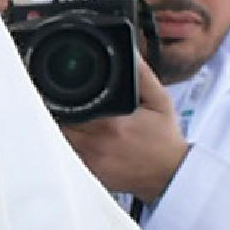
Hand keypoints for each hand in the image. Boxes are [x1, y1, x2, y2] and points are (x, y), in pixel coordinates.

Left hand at [61, 56, 187, 202]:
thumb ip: (143, 75)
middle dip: (59, 107)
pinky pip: (69, 153)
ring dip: (62, 124)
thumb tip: (130, 55)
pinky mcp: (89, 173)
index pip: (71, 103)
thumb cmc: (165, 139)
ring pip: (60, 137)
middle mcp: (96, 143)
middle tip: (65, 98)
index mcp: (111, 123)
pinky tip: (81, 135)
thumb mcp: (160, 101)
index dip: (61, 93)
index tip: (61, 86)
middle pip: (59, 120)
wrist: (170, 175)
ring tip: (74, 115)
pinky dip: (70, 142)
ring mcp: (90, 160)